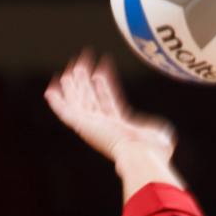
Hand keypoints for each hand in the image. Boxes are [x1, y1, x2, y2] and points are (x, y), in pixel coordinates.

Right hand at [44, 50, 175, 164]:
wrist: (142, 154)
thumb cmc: (155, 149)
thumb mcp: (161, 134)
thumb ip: (158, 129)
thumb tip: (165, 135)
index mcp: (121, 128)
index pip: (109, 101)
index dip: (105, 84)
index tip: (101, 68)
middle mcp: (105, 128)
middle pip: (91, 100)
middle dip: (86, 81)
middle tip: (82, 62)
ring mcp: (94, 128)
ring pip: (78, 103)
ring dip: (73, 85)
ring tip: (71, 66)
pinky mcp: (83, 127)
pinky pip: (66, 113)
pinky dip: (58, 103)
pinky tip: (51, 90)